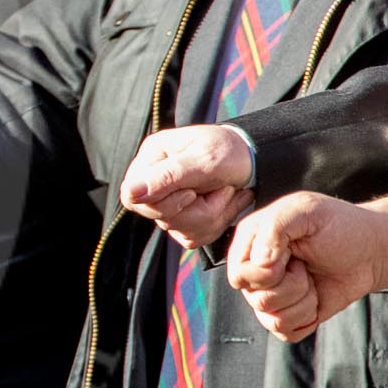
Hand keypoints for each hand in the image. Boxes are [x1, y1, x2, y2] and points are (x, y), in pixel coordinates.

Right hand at [120, 125, 254, 249]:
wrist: (257, 158)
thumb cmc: (231, 151)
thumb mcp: (204, 160)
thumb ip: (166, 176)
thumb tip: (130, 192)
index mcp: (151, 159)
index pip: (133, 197)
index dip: (164, 203)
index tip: (193, 192)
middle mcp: (154, 181)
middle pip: (159, 217)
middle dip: (198, 210)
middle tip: (222, 189)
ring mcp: (168, 201)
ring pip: (178, 230)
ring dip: (212, 215)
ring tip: (229, 193)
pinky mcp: (183, 218)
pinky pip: (192, 237)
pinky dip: (216, 223)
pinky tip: (226, 203)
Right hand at [227, 192, 387, 340]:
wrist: (371, 251)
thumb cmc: (339, 226)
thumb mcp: (306, 211)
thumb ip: (275, 227)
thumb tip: (260, 263)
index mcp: (250, 244)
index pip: (239, 274)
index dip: (266, 272)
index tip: (290, 253)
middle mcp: (256, 272)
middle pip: (257, 299)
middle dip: (292, 286)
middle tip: (305, 266)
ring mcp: (271, 295)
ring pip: (272, 318)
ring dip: (303, 301)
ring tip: (312, 280)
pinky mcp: (290, 315)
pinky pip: (285, 332)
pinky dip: (307, 319)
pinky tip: (315, 297)